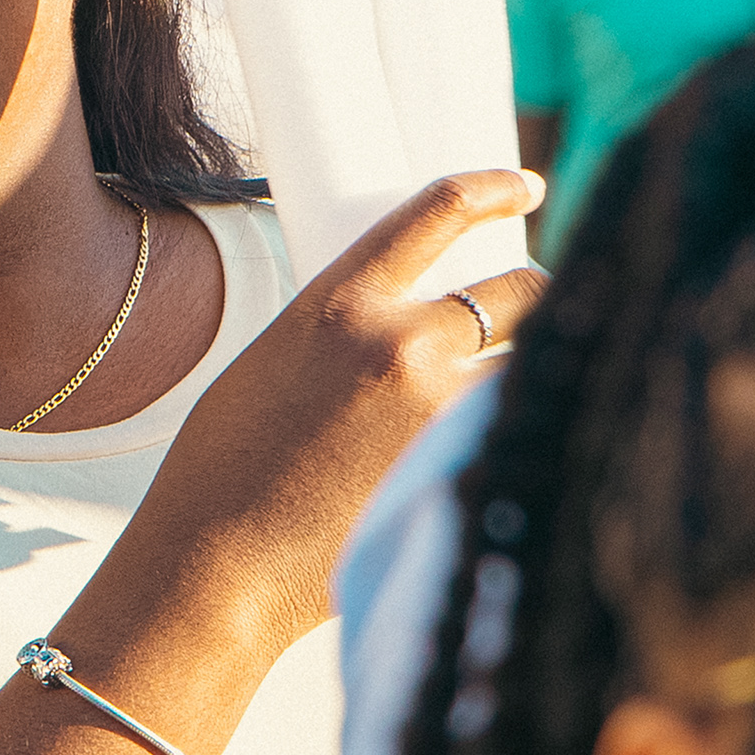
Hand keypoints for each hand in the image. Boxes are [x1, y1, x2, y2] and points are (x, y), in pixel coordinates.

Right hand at [106, 171, 549, 660]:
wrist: (216, 567)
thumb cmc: (223, 473)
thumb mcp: (274, 366)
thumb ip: (345, 335)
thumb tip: (400, 330)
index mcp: (339, 301)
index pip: (439, 211)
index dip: (494, 189)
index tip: (526, 188)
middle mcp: (399, 342)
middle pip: (518, 288)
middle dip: (537, 294)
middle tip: (535, 307)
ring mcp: (438, 411)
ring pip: (532, 364)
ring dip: (533, 368)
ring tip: (521, 386)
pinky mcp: (458, 472)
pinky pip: (513, 432)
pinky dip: (515, 433)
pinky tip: (502, 452)